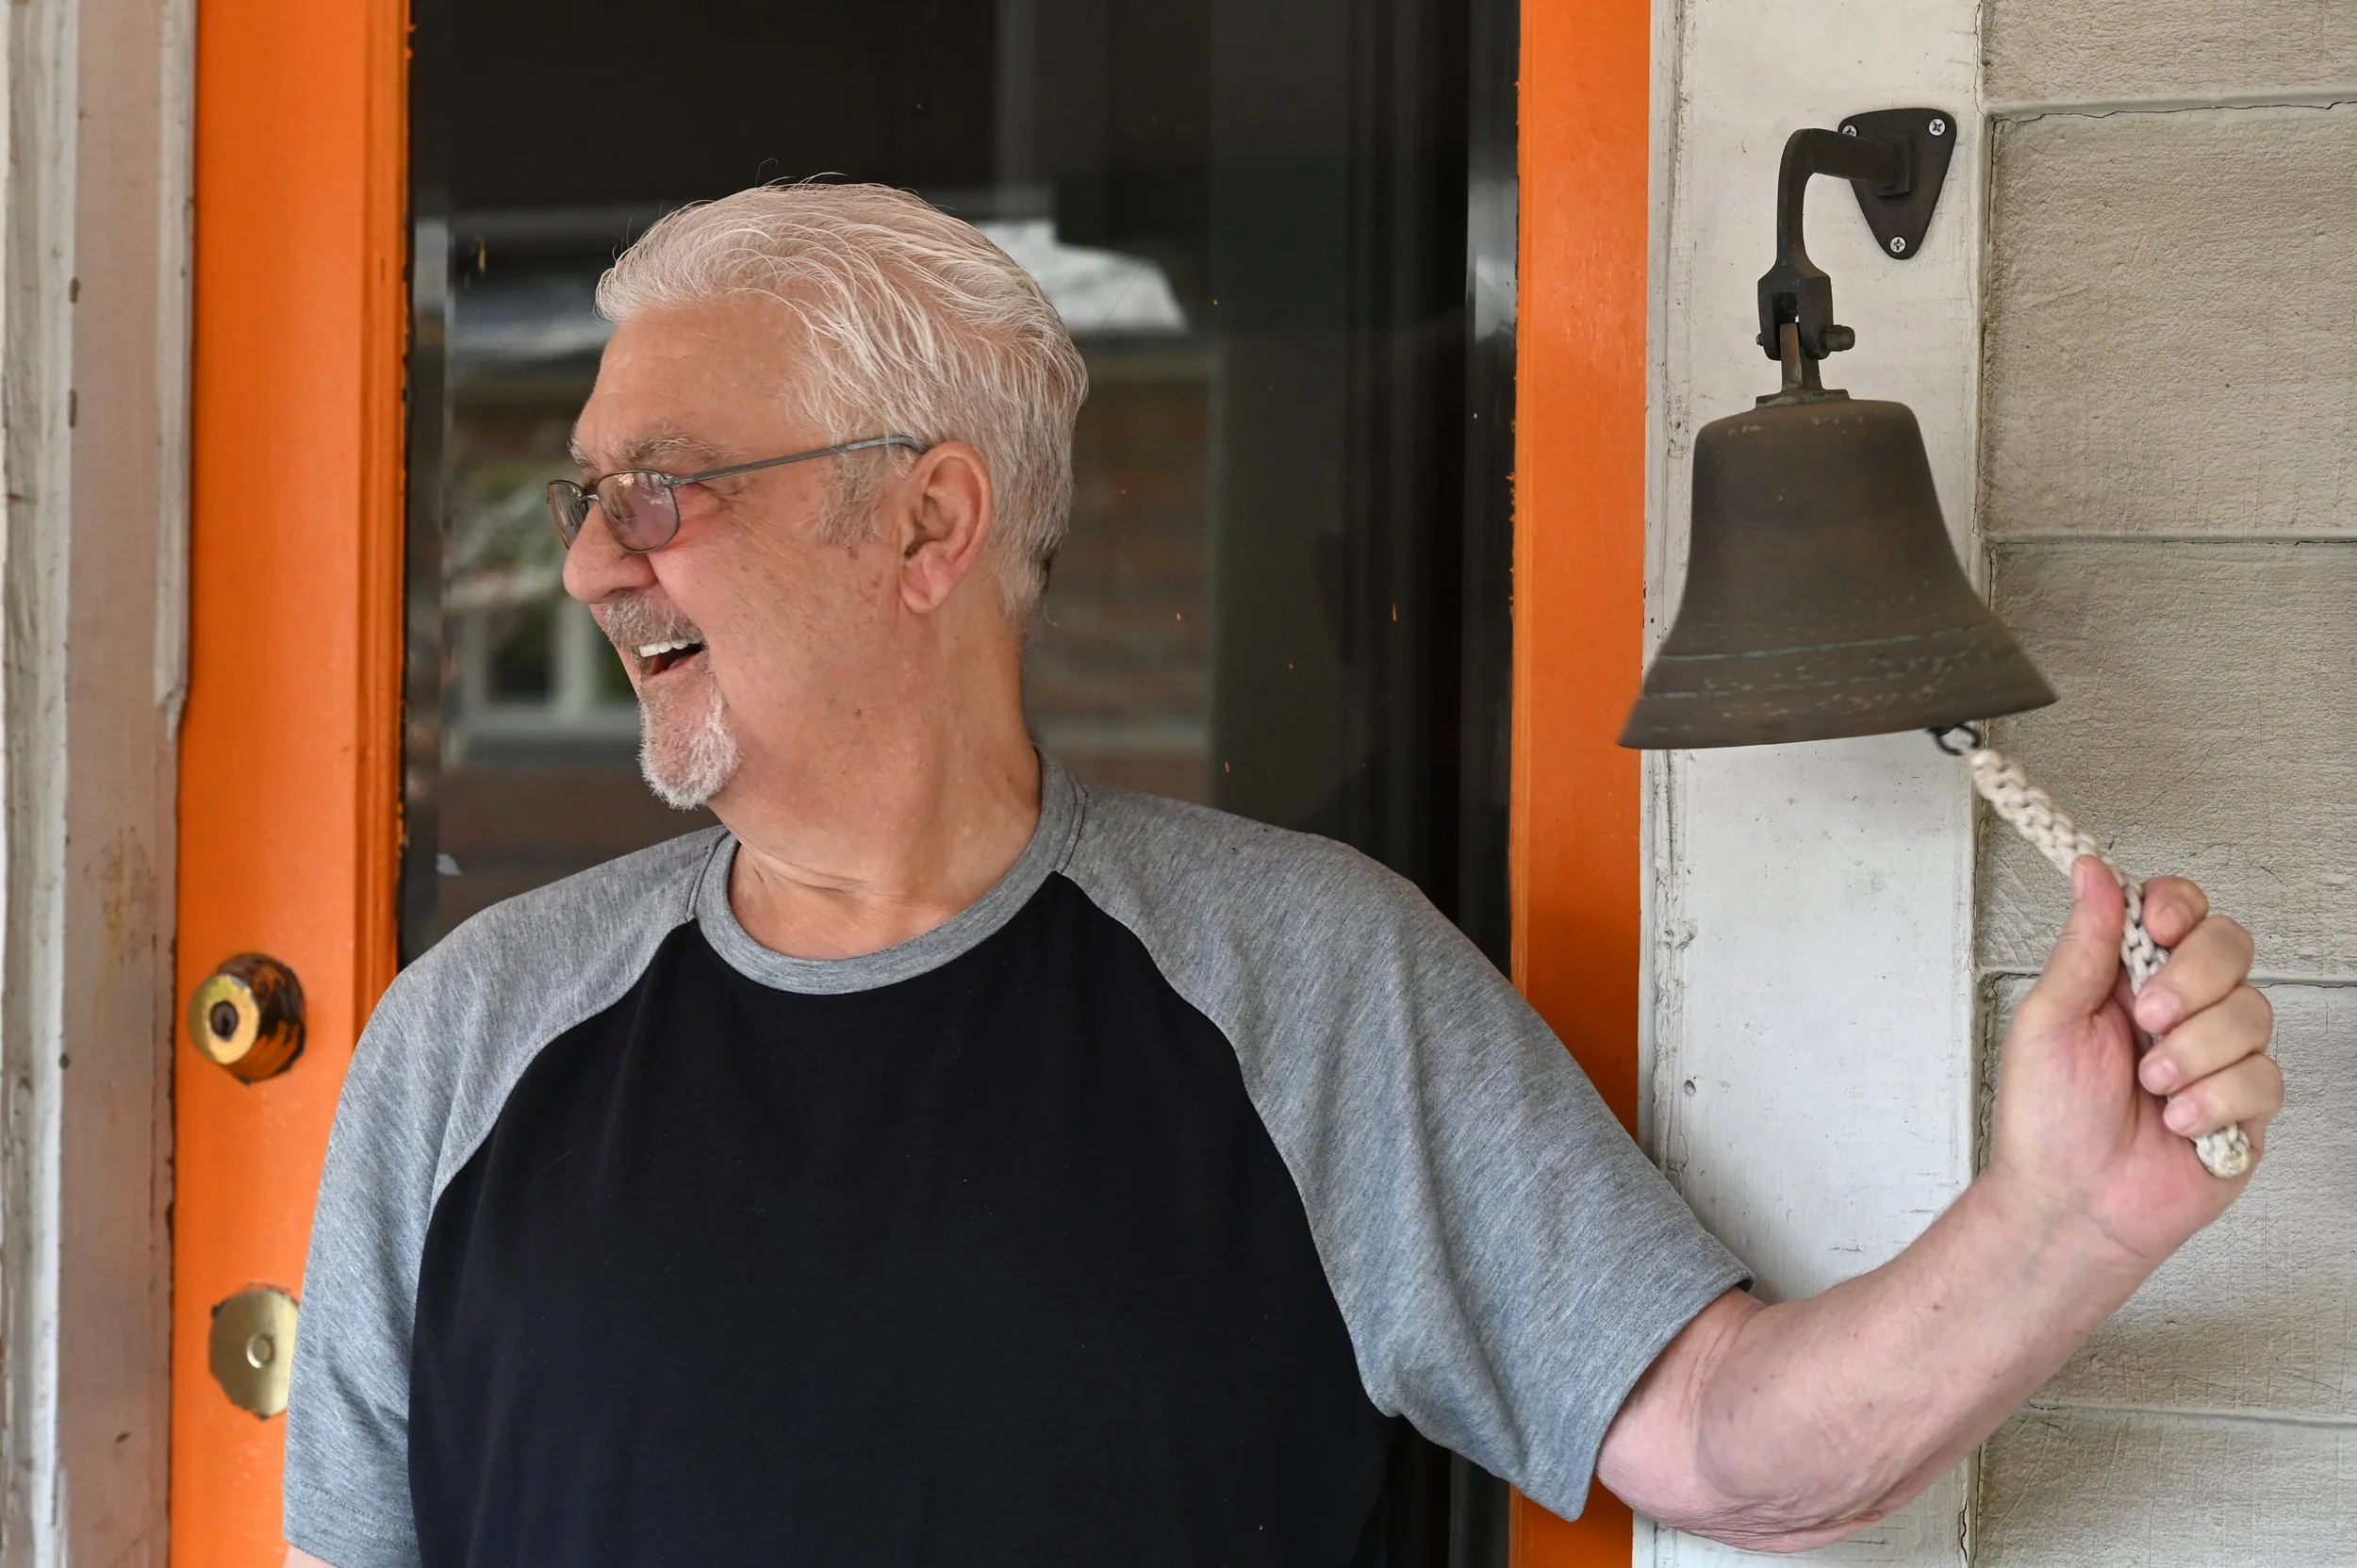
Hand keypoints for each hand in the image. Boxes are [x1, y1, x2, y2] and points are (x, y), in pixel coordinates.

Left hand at [1986, 859, 2278, 1271]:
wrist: (2070, 1204)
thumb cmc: (2046, 1122)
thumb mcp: (2048, 1020)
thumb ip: (2083, 944)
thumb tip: (2091, 872)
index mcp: (2126, 979)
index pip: (2179, 911)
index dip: (2178, 907)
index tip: (2155, 925)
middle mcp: (2179, 1010)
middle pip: (2231, 946)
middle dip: (2191, 980)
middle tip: (2147, 1018)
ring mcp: (2217, 1056)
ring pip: (2252, 1012)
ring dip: (2192, 1053)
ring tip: (2149, 1087)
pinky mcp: (2246, 1107)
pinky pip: (2263, 1077)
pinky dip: (2212, 1100)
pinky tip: (2175, 1121)